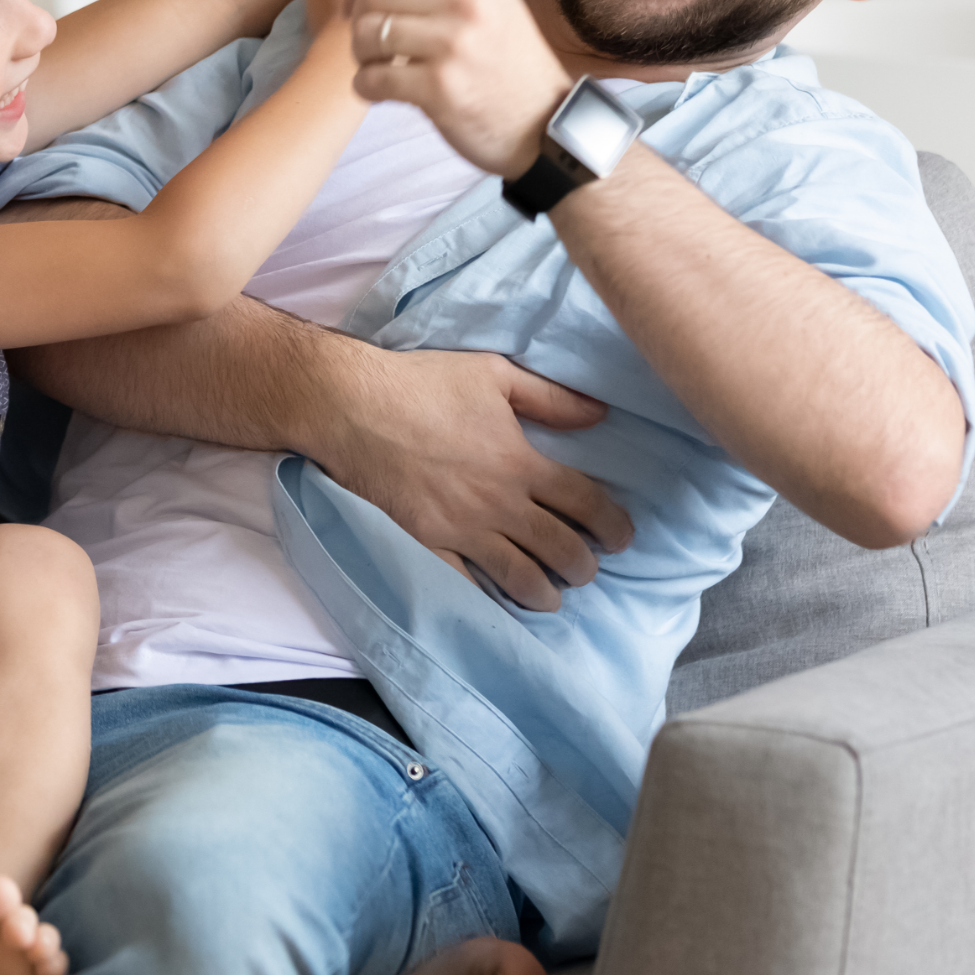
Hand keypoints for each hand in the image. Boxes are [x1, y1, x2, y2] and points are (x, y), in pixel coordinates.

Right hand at [311, 348, 632, 611]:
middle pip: (561, 549)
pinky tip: (497, 601)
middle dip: (583, 566)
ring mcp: (462, 529)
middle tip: (586, 569)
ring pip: (521, 576)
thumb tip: (600, 414)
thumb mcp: (493, 374)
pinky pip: (466, 584)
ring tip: (549, 595)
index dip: (614, 526)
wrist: (351, 407)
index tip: (623, 538)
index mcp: (521, 463)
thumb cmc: (422, 384)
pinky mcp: (426, 543)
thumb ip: (550, 398)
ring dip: (545, 592)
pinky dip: (488, 598)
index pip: (586, 504)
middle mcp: (499, 503)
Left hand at [344, 0, 572, 174]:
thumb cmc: (506, 64)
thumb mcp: (485, 4)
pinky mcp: (441, 88)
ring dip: (362, 56)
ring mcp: (454, 44)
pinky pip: (371, 79)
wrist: (546, 123)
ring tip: (378, 68)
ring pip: (367, 33)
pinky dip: (366, 88)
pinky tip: (382, 93)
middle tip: (370, 46)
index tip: (359, 6)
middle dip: (358, 21)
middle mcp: (466, 1)